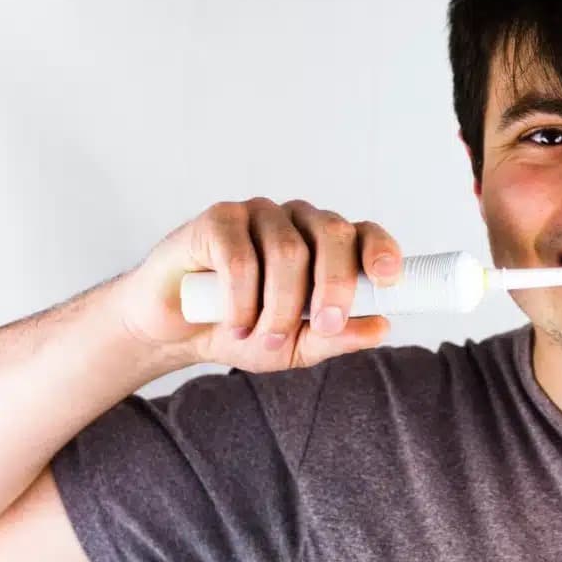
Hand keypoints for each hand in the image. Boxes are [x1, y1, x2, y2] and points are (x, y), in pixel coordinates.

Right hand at [112, 197, 400, 371]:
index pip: (365, 234)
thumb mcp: (296, 346)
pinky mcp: (219, 219)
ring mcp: (259, 215)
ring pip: (287, 250)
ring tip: (262, 338)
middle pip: (333, 234)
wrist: (175, 331)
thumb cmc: (242, 331)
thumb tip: (382, 328)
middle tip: (323, 326)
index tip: (386, 280)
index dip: (380, 251)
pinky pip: (240, 256)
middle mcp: (298, 222)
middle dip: (334, 285)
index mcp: (326, 245)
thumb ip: (336, 338)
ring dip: (279, 306)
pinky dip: (241, 300)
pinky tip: (234, 323)